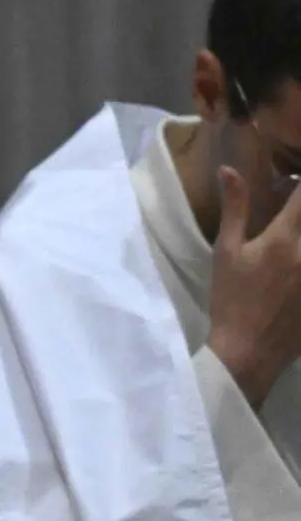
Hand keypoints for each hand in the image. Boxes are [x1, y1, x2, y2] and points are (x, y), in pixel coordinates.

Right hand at [211, 161, 300, 404]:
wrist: (248, 350)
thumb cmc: (231, 298)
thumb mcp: (226, 252)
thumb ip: (235, 209)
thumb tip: (230, 170)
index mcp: (283, 241)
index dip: (299, 185)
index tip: (293, 181)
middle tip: (290, 221)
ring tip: (292, 248)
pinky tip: (293, 270)